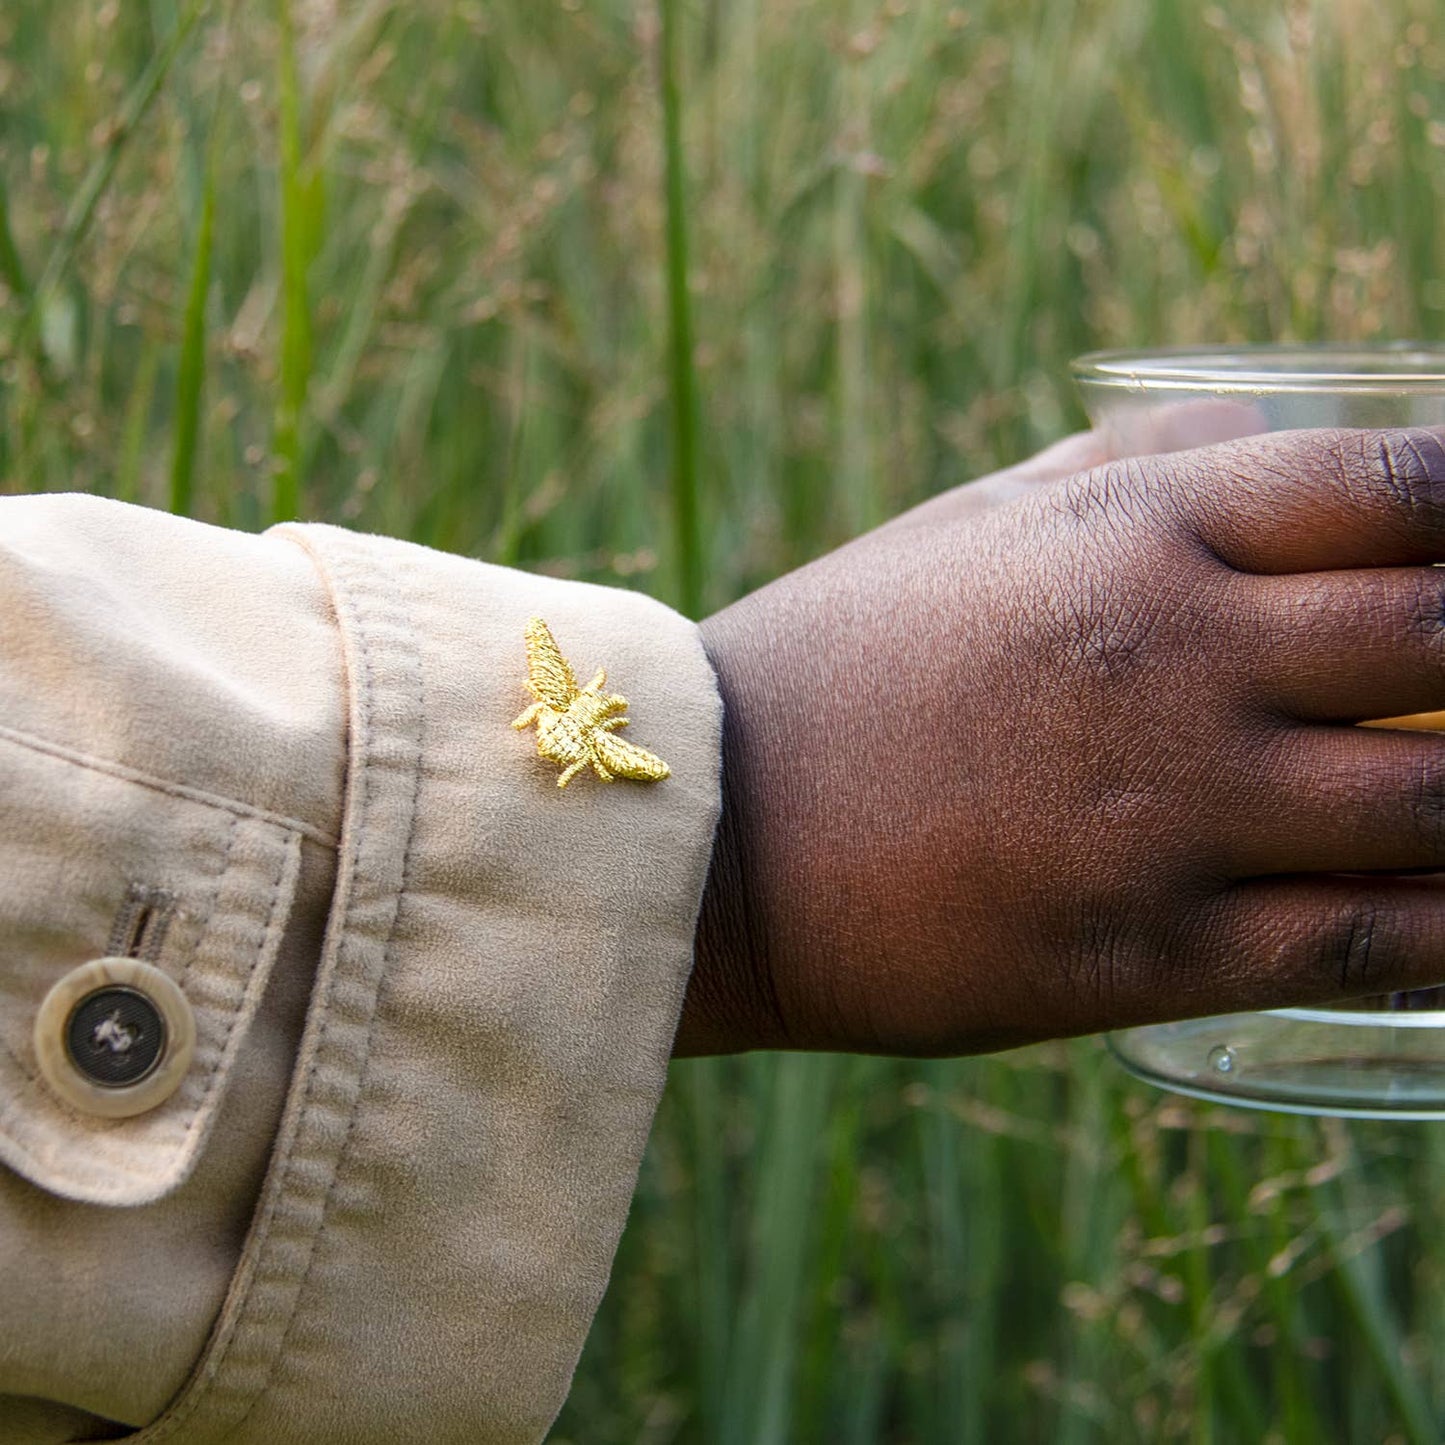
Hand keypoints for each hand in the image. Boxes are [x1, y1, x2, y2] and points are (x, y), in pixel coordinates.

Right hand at [679, 428, 1444, 1055]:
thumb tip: (1258, 418)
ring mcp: (1168, 813)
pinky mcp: (1147, 953)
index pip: (1404, 487)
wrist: (707, 834)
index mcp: (1130, 533)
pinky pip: (1372, 942)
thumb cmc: (834, 663)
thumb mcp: (967, 525)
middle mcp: (1174, 659)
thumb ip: (1123, 466)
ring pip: (1443, 802)